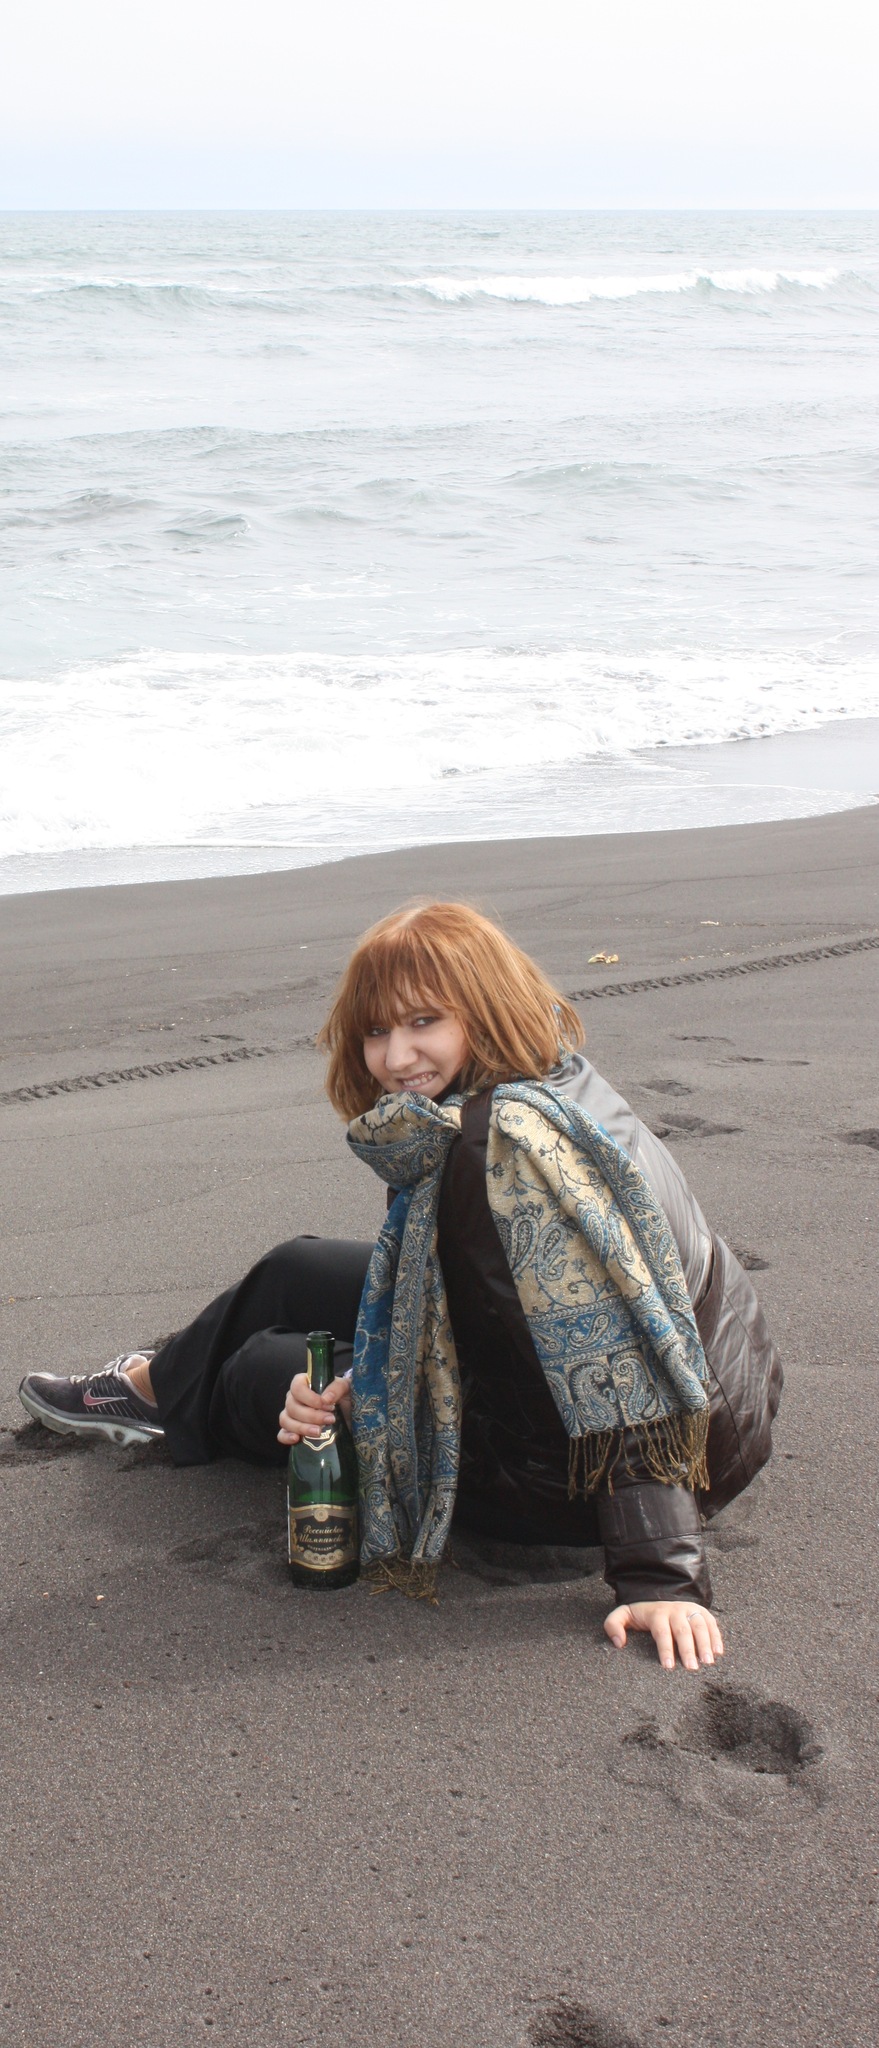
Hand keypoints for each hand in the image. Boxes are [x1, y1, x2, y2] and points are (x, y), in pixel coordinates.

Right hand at [278, 1372, 351, 1445]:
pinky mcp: (294, 1431)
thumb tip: (325, 1398)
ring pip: (285, 1420)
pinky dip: (286, 1437)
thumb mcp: (347, 1388)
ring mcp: (292, 1416)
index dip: (308, 1397)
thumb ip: (337, 1388)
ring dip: (301, 1427)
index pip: (296, 1386)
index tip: (324, 1404)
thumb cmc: (346, 1398)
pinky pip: (282, 1434)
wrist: (351, 1416)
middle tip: (329, 1420)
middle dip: (311, 1415)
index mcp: (306, 1384)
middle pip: (291, 1406)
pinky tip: (297, 1439)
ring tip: (318, 1432)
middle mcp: (295, 1399)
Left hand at [604, 1600, 723, 1671]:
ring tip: (708, 1662)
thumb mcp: (623, 1614)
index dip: (665, 1649)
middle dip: (688, 1650)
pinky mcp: (701, 1612)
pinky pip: (711, 1623)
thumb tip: (618, 1642)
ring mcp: (690, 1610)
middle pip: (683, 1631)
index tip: (669, 1666)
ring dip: (705, 1644)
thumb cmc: (641, 1612)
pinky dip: (716, 1637)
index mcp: (657, 1613)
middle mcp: (675, 1610)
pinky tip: (719, 1652)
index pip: (661, 1632)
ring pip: (700, 1626)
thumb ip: (613, 1625)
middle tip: (692, 1669)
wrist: (659, 1592)